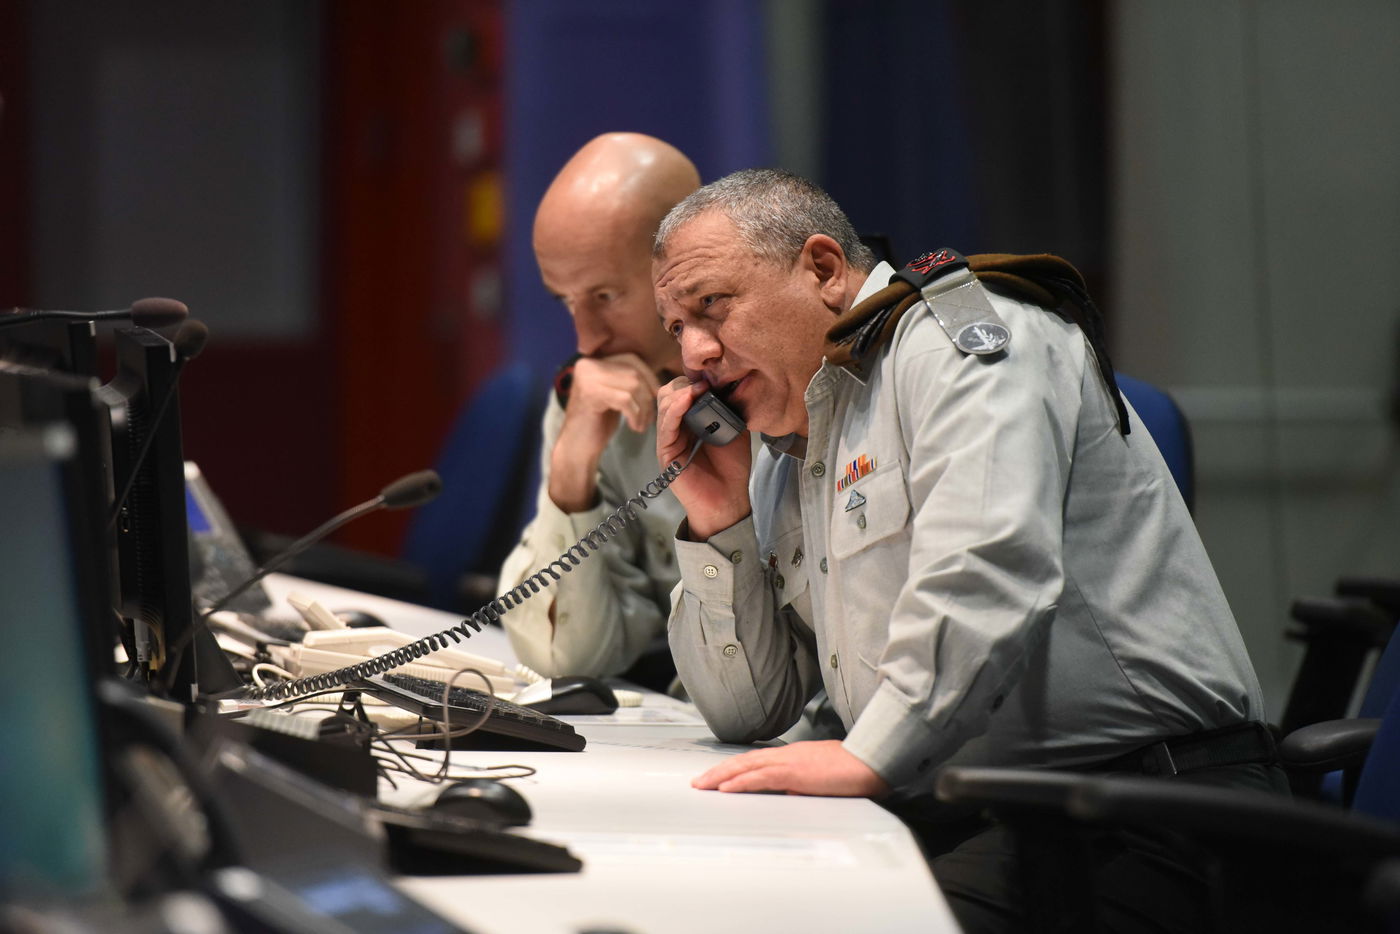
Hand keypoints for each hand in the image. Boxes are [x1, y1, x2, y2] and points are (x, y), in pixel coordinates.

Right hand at [549, 353, 660, 511]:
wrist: (576, 449)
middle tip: (648, 418)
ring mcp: (587, 378)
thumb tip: (660, 372)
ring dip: (644, 409)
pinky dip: (636, 415)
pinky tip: (634, 427)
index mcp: (592, 361)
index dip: (649, 377)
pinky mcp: (590, 394)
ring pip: (633, 386)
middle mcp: (587, 365)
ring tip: (641, 424)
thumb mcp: (615, 393)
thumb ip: (628, 379)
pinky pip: (625, 400)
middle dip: (647, 396)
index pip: (631, 359)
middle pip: (633, 372)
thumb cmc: (598, 423)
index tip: (656, 397)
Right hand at [656, 376, 752, 538]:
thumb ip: (728, 407)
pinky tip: (688, 399)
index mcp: (690, 420)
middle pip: (669, 392)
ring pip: (664, 404)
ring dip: (682, 392)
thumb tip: (730, 381)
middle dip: (686, 382)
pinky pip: (665, 425)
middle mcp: (676, 427)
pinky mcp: (665, 453)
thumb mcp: (734, 429)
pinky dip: (675, 409)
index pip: (682, 389)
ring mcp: (669, 440)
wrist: (728, 499)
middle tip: (706, 381)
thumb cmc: (731, 467)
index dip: (694, 378)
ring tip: (700, 387)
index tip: (713, 373)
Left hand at [691, 740, 890, 796]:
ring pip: (746, 767)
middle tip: (698, 782)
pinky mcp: (794, 773)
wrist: (871, 761)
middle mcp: (786, 754)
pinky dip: (740, 783)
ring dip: (721, 776)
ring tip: (703, 785)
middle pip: (743, 761)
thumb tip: (788, 792)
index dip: (732, 767)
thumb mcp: (821, 776)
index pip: (754, 760)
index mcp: (792, 755)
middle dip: (718, 771)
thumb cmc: (852, 769)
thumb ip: (802, 782)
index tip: (716, 776)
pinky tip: (726, 789)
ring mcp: (789, 761)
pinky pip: (760, 778)